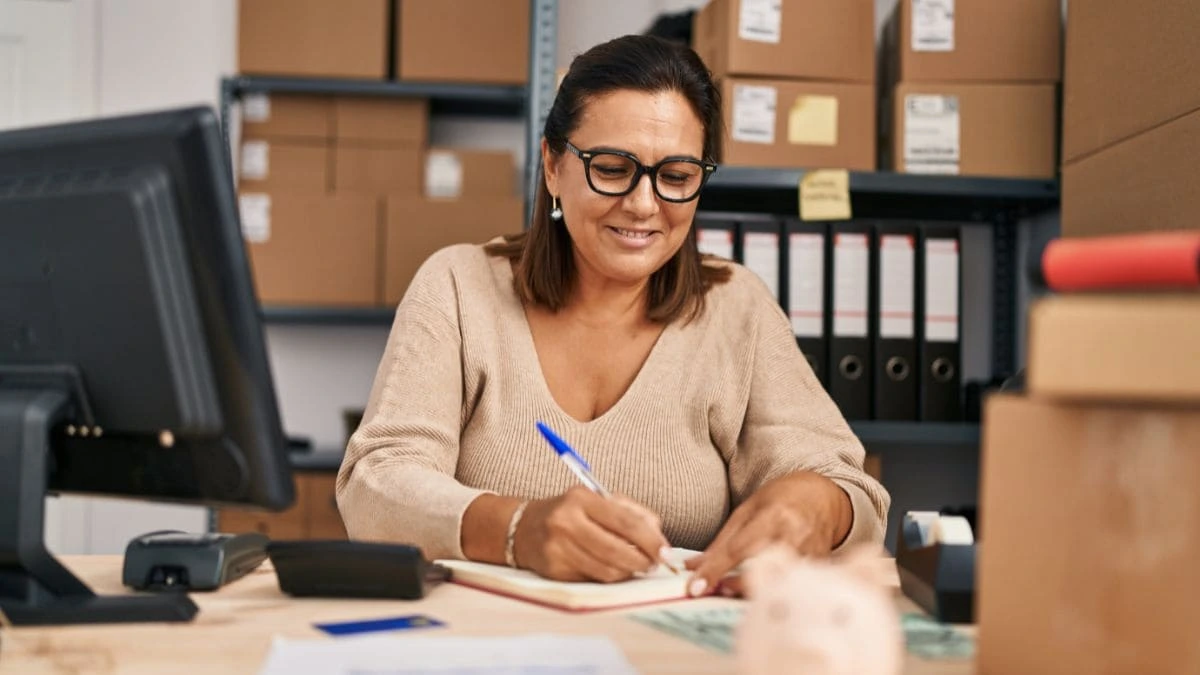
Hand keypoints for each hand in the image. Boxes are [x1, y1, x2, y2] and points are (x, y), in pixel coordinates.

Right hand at [513, 486, 669, 582]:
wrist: (522, 528)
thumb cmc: (569, 512)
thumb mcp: (596, 501)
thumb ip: (630, 512)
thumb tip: (657, 533)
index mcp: (581, 499)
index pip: (624, 521)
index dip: (650, 539)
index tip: (665, 551)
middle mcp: (567, 522)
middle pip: (616, 549)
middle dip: (642, 560)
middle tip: (654, 564)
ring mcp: (558, 548)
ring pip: (606, 569)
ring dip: (628, 572)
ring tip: (637, 567)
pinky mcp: (554, 569)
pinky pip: (593, 579)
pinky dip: (610, 577)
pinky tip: (615, 570)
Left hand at [685, 471, 851, 596]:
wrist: (822, 498)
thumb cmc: (779, 502)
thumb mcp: (746, 511)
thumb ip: (720, 543)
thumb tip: (691, 567)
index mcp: (773, 516)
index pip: (738, 549)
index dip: (715, 570)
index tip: (694, 588)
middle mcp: (794, 536)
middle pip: (760, 569)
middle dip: (735, 585)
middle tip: (717, 589)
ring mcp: (811, 555)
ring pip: (779, 583)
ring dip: (755, 592)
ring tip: (738, 591)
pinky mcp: (819, 570)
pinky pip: (794, 588)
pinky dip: (776, 594)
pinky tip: (766, 592)